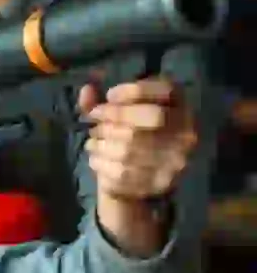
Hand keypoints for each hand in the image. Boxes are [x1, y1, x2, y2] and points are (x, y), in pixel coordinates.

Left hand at [80, 77, 197, 200]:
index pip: (166, 90)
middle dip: (116, 117)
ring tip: (94, 143)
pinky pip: (122, 171)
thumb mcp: (113, 114)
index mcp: (179, 108)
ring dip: (103, 143)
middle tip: (96, 124)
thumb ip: (97, 101)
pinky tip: (97, 159)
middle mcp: (186, 132)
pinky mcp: (160, 183)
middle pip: (152, 117)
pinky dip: (101, 163)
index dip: (132, 91)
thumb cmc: (125, 136)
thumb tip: (86, 90)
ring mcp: (176, 161)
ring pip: (131, 148)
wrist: (135, 181)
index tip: (109, 96)